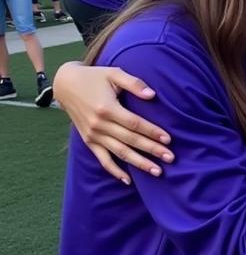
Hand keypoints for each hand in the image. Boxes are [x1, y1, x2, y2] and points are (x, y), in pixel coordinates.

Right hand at [54, 62, 173, 183]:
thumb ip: (134, 83)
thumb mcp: (113, 73)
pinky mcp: (88, 141)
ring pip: (119, 152)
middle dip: (152, 150)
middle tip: (170, 158)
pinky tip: (128, 180)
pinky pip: (102, 159)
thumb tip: (152, 95)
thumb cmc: (94, 77)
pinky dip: (114, 171)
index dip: (152, 132)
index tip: (168, 139)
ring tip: (157, 171)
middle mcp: (99, 124)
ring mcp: (93, 135)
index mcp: (107, 108)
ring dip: (139, 163)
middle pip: (130, 140)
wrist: (65, 84)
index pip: (134, 124)